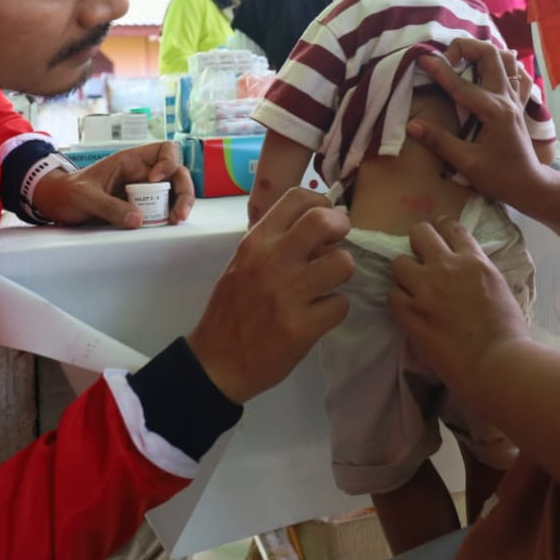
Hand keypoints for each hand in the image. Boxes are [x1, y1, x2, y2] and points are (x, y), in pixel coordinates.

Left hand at [32, 141, 193, 226]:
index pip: (164, 150)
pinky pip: (163, 208)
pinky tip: (167, 224)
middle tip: (178, 214)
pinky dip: (170, 215)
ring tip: (175, 221)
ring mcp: (144, 190)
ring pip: (174, 192)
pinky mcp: (142, 207)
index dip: (168, 162)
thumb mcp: (85, 196)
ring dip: (180, 205)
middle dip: (184, 191)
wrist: (60, 203)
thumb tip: (138, 219)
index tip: (155, 180)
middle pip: (177, 174)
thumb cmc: (70, 191)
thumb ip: (109, 207)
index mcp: (131, 160)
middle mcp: (143, 173)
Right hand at [187, 188, 352, 402]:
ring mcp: (287, 294)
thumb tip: (320, 232)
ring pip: (343, 263)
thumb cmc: (232, 309)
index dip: (322, 204)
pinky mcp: (301, 327)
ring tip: (328, 284)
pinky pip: (341, 305)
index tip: (324, 221)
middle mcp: (272, 261)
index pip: (297, 197)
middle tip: (337, 244)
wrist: (216, 362)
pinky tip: (320, 315)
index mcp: (256, 242)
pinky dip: (335, 309)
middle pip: (323, 220)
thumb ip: (275, 243)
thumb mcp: (243, 263)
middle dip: (341, 227)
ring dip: (342, 272)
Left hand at [389, 218, 531, 396]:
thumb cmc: (509, 332)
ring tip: (411, 286)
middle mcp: (446, 267)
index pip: (452, 229)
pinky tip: (408, 309)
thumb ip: (480, 275)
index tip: (438, 232)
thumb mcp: (500, 289)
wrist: (497, 362)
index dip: (442, 228)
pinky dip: (399, 300)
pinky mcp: (411, 313)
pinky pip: (392, 295)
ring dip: (404, 273)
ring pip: (398, 262)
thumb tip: (468, 274)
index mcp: (474, 261)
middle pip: (419, 233)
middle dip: (417, 242)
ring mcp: (425, 289)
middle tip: (420, 257)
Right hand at [406, 38, 550, 209]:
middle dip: (466, 48)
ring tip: (464, 62)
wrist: (530, 186)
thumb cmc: (499, 177)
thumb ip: (440, 141)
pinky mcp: (518, 104)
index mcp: (494, 111)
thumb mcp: (467, 163)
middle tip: (446, 60)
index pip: (461, 84)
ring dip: (484, 53)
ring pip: (505, 59)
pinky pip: (516, 74)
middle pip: (491, 54)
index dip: (439, 70)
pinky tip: (489, 72)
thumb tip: (412, 125)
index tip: (422, 58)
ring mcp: (515, 99)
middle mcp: (507, 98)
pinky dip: (503, 66)